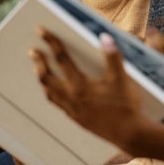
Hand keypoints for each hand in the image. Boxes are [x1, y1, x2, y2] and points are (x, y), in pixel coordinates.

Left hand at [29, 27, 150, 151]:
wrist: (130, 134)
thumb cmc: (126, 106)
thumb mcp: (121, 78)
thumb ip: (112, 57)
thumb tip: (105, 38)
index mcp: (80, 85)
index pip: (61, 58)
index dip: (51, 42)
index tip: (40, 30)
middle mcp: (71, 98)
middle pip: (46, 78)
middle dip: (39, 62)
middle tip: (33, 51)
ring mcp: (72, 110)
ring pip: (50, 93)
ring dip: (43, 79)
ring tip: (40, 70)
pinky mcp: (77, 119)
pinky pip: (59, 104)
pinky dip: (53, 94)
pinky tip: (57, 92)